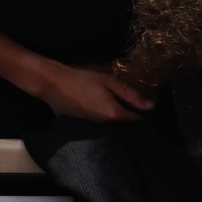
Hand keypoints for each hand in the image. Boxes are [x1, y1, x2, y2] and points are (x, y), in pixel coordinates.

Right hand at [31, 61, 152, 122]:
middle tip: (132, 97)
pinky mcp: (81, 119)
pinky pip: (97, 116)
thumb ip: (130, 94)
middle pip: (122, 118)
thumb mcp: (109, 81)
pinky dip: (101, 109)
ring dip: (114, 109)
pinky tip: (97, 98)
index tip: (147, 103)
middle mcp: (105, 123)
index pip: (135, 118)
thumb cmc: (82, 79)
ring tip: (114, 96)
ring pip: (109, 118)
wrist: (51, 83)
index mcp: (114, 114)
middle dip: (128, 110)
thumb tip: (151, 106)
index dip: (142, 111)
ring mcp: (92, 122)